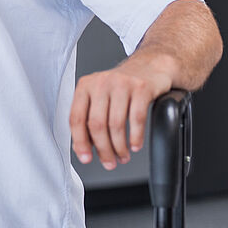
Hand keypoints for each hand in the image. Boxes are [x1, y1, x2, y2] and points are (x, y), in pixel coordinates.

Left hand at [69, 52, 174, 170]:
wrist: (150, 66)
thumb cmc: (122, 85)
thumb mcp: (100, 96)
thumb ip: (89, 117)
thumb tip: (82, 147)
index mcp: (85, 86)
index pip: (76, 118)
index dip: (80, 142)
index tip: (85, 158)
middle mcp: (101, 83)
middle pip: (97, 124)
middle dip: (103, 149)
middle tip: (109, 162)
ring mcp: (121, 84)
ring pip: (116, 124)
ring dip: (119, 147)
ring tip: (123, 156)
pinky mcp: (141, 88)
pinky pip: (136, 119)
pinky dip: (136, 137)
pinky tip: (135, 145)